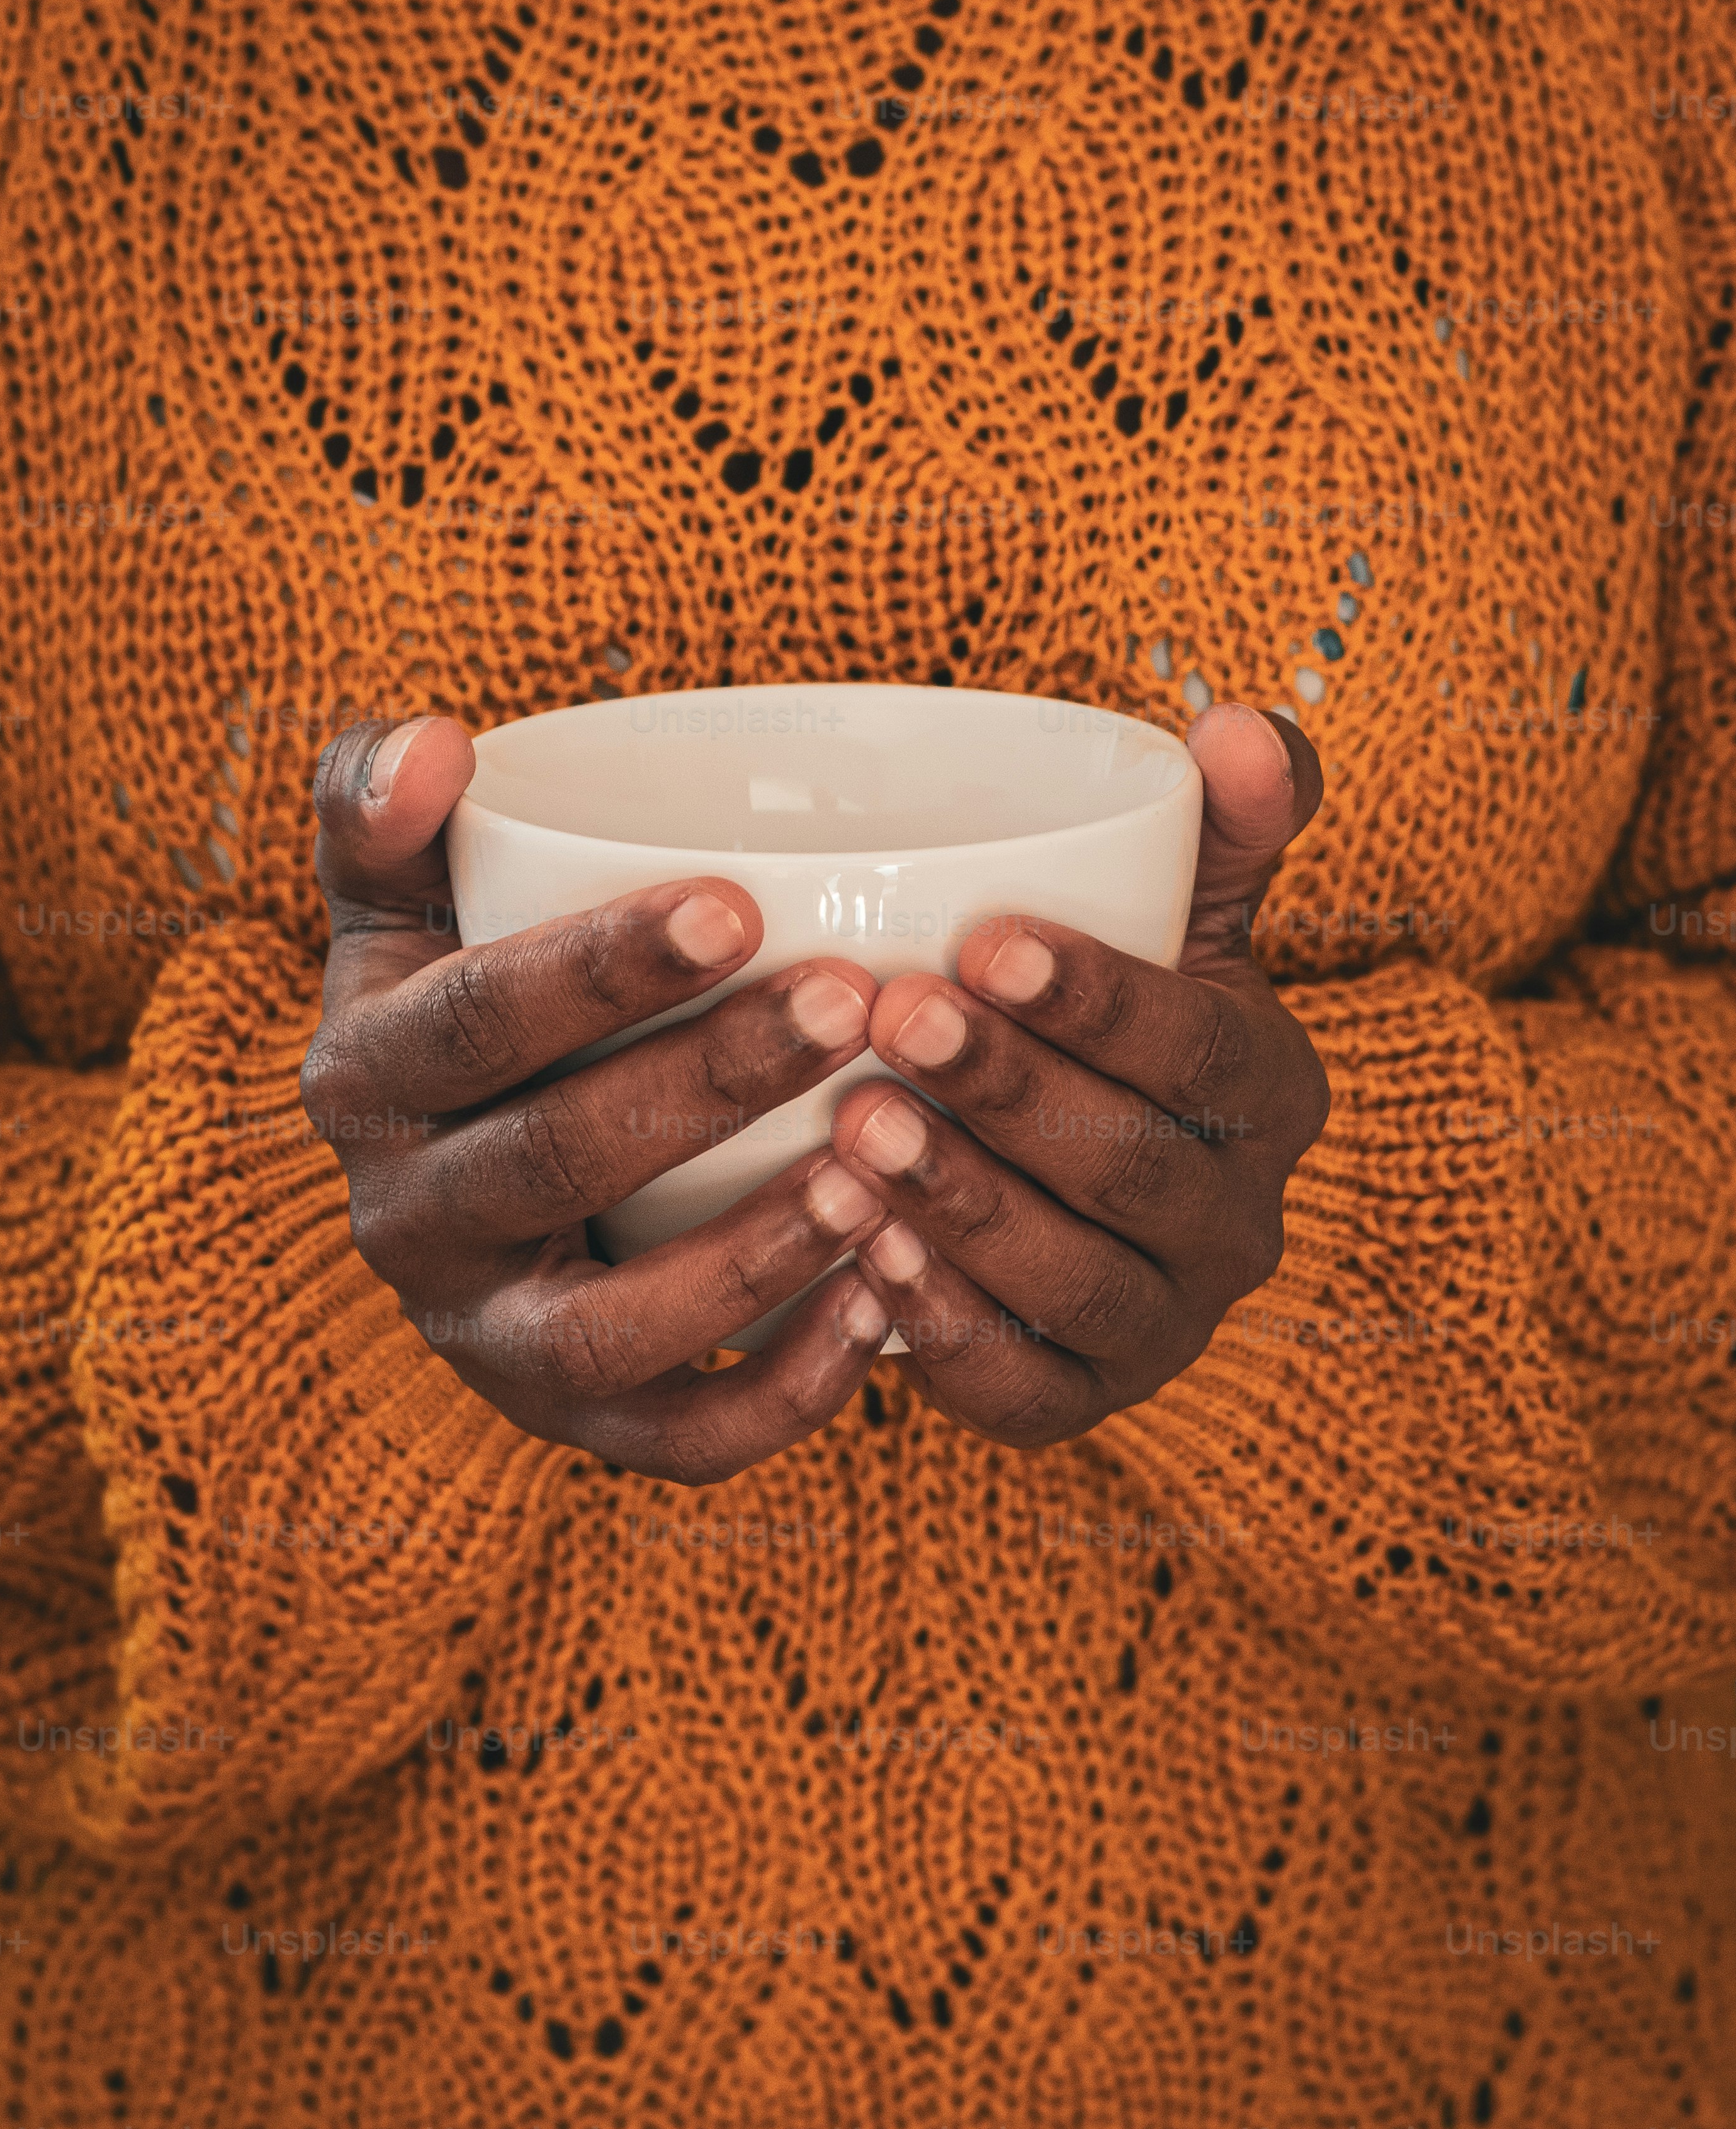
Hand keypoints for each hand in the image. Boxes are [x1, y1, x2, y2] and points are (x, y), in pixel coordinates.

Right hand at [301, 715, 897, 1483]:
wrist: (455, 1156)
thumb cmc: (460, 990)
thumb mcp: (399, 890)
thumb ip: (383, 798)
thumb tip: (435, 745)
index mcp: (363, 1076)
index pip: (472, 1020)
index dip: (597, 969)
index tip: (738, 904)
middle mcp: (402, 1222)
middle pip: (550, 1161)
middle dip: (705, 1082)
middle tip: (850, 1005)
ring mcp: (484, 1336)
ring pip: (601, 1331)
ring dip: (743, 1259)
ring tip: (870, 1174)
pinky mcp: (568, 1422)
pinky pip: (671, 1440)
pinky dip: (777, 1398)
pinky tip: (881, 1311)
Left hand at [827, 703, 1331, 1445]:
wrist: (1069, 1182)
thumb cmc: (1106, 1026)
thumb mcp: (1174, 919)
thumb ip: (1221, 824)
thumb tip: (1237, 727)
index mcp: (1273, 1093)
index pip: (1201, 1047)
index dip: (1100, 1000)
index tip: (986, 941)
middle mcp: (1242, 1224)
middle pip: (1131, 1166)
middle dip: (1010, 1092)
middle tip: (893, 1020)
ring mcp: (1167, 1325)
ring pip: (1076, 1280)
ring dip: (964, 1205)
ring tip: (855, 1132)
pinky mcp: (1084, 1400)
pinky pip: (1025, 1388)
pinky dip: (947, 1329)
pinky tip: (862, 1261)